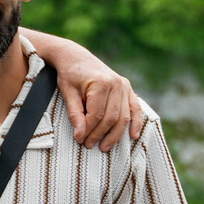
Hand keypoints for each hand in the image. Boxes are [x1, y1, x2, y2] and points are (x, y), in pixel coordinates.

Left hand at [27, 32, 147, 149]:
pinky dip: (136, 122)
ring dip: (115, 134)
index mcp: (101, 83)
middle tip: (89, 145)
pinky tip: (133, 136)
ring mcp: (124, 86)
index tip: (79, 139)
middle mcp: (116, 84)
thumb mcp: (67, 93)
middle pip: (111, 118)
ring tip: (104, 147)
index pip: (96, 114)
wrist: (76, 56)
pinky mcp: (127, 88)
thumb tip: (80, 135)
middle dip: (99, 134)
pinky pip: (135, 108)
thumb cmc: (70, 74)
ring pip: (123, 117)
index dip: (88, 130)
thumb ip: (75, 114)